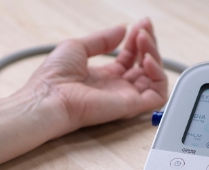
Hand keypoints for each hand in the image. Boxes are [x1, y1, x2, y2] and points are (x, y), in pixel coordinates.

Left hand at [0, 19, 167, 166]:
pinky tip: (147, 60)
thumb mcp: (78, 47)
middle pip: (144, 66)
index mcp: (103, 76)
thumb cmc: (53, 78)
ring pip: (154, 78)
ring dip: (155, 55)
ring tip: (144, 40)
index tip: (139, 24)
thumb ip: (102, 39)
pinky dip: (159, 76)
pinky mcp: (130, 107)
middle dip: (148, 43)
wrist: (48, 99)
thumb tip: (122, 29)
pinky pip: (158, 95)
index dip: (137, 40)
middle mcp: (116, 88)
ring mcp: (124, 97)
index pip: (130, 57)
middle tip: (143, 29)